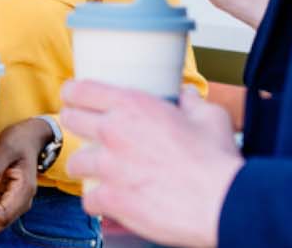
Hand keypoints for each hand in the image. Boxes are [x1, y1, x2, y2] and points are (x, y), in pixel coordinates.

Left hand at [61, 82, 240, 247]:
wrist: (220, 202)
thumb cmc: (216, 160)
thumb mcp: (210, 117)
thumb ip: (192, 102)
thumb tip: (188, 95)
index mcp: (133, 105)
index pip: (81, 90)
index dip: (73, 93)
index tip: (74, 97)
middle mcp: (114, 131)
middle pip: (71, 120)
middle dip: (76, 124)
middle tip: (87, 131)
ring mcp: (109, 167)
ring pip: (75, 162)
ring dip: (85, 166)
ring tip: (98, 171)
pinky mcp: (111, 198)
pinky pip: (88, 199)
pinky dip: (97, 201)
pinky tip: (109, 200)